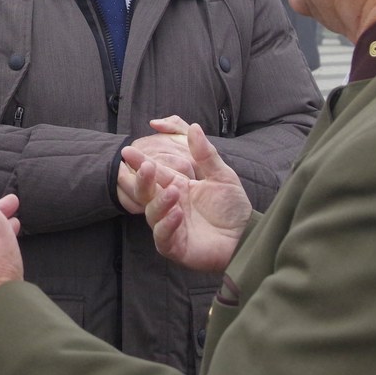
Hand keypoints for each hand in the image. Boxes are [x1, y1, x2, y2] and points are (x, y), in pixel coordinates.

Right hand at [120, 116, 251, 272]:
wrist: (246, 235)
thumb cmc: (232, 207)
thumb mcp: (222, 176)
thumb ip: (206, 154)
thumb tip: (195, 127)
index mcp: (176, 187)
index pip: (154, 174)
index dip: (141, 162)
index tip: (129, 150)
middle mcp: (168, 206)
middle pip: (146, 193)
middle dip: (142, 179)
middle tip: (146, 166)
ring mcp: (170, 226)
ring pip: (153, 214)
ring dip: (160, 202)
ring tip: (174, 191)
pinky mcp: (175, 247)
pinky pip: (163, 237)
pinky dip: (167, 225)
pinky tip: (177, 214)